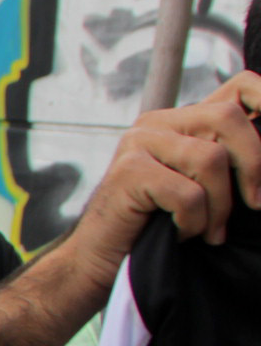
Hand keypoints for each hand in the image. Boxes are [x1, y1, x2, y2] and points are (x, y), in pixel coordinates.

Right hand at [65, 77, 260, 282]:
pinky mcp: (129, 171)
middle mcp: (158, 122)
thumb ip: (229, 160)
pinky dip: (193, 222)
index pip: (239, 88)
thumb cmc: (158, 226)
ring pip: (211, 158)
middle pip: (228, 117)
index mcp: (181, 120)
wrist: (101, 257)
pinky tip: (180, 234)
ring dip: (220, 206)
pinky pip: (188, 193)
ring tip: (209, 231)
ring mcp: (139, 142)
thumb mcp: (201, 184)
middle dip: (254, 164)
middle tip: (255, 203)